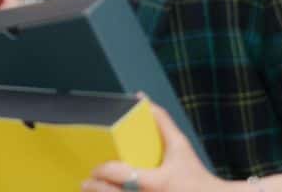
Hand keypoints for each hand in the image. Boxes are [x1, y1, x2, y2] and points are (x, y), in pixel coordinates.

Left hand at [82, 101, 222, 191]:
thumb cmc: (195, 175)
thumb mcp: (180, 145)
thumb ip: (161, 121)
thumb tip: (141, 98)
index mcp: (154, 182)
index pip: (117, 174)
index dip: (101, 170)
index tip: (96, 167)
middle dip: (94, 187)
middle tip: (86, 181)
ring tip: (91, 190)